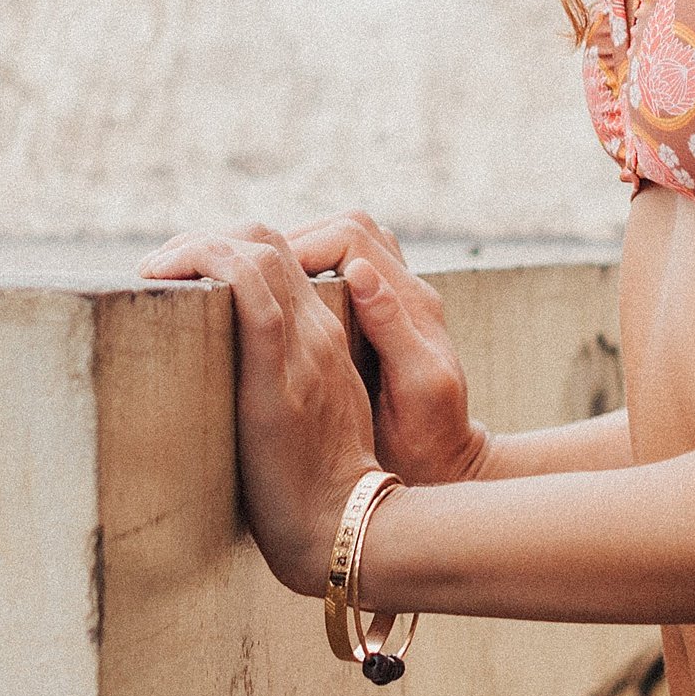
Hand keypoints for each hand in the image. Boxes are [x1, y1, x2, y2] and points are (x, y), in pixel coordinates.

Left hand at [143, 223, 378, 593]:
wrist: (343, 527)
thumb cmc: (315, 484)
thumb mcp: (308, 411)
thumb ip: (281, 376)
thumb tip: (219, 368)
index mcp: (323, 335)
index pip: (278, 255)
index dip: (224, 244)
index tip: (180, 270)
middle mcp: (317, 332)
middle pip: (264, 240)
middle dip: (202, 237)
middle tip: (159, 266)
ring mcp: (304, 353)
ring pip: (257, 254)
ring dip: (195, 245)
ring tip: (155, 270)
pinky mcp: (280, 381)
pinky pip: (254, 299)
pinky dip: (210, 267)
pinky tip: (168, 277)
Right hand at [281, 213, 491, 486]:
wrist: (447, 465)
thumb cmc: (431, 439)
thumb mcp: (418, 387)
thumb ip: (393, 327)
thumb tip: (358, 272)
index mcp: (414, 301)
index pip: (353, 238)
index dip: (305, 242)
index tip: (262, 264)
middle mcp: (407, 291)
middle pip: (347, 229)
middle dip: (297, 236)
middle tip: (247, 261)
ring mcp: (394, 303)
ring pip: (345, 245)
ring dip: (302, 250)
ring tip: (257, 273)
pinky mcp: (381, 319)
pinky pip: (343, 272)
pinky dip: (310, 272)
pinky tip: (277, 298)